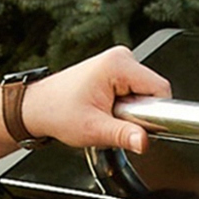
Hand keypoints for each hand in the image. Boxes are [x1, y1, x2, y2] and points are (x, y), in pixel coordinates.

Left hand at [25, 46, 172, 154]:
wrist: (38, 108)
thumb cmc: (57, 111)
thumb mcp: (94, 129)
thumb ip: (123, 135)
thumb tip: (144, 141)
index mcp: (118, 64)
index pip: (160, 89)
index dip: (155, 112)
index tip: (136, 124)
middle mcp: (121, 57)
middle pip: (153, 90)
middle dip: (139, 112)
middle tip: (112, 119)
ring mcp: (118, 62)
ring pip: (145, 93)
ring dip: (131, 110)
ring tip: (106, 113)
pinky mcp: (116, 70)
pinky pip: (135, 91)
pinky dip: (125, 105)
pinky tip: (106, 108)